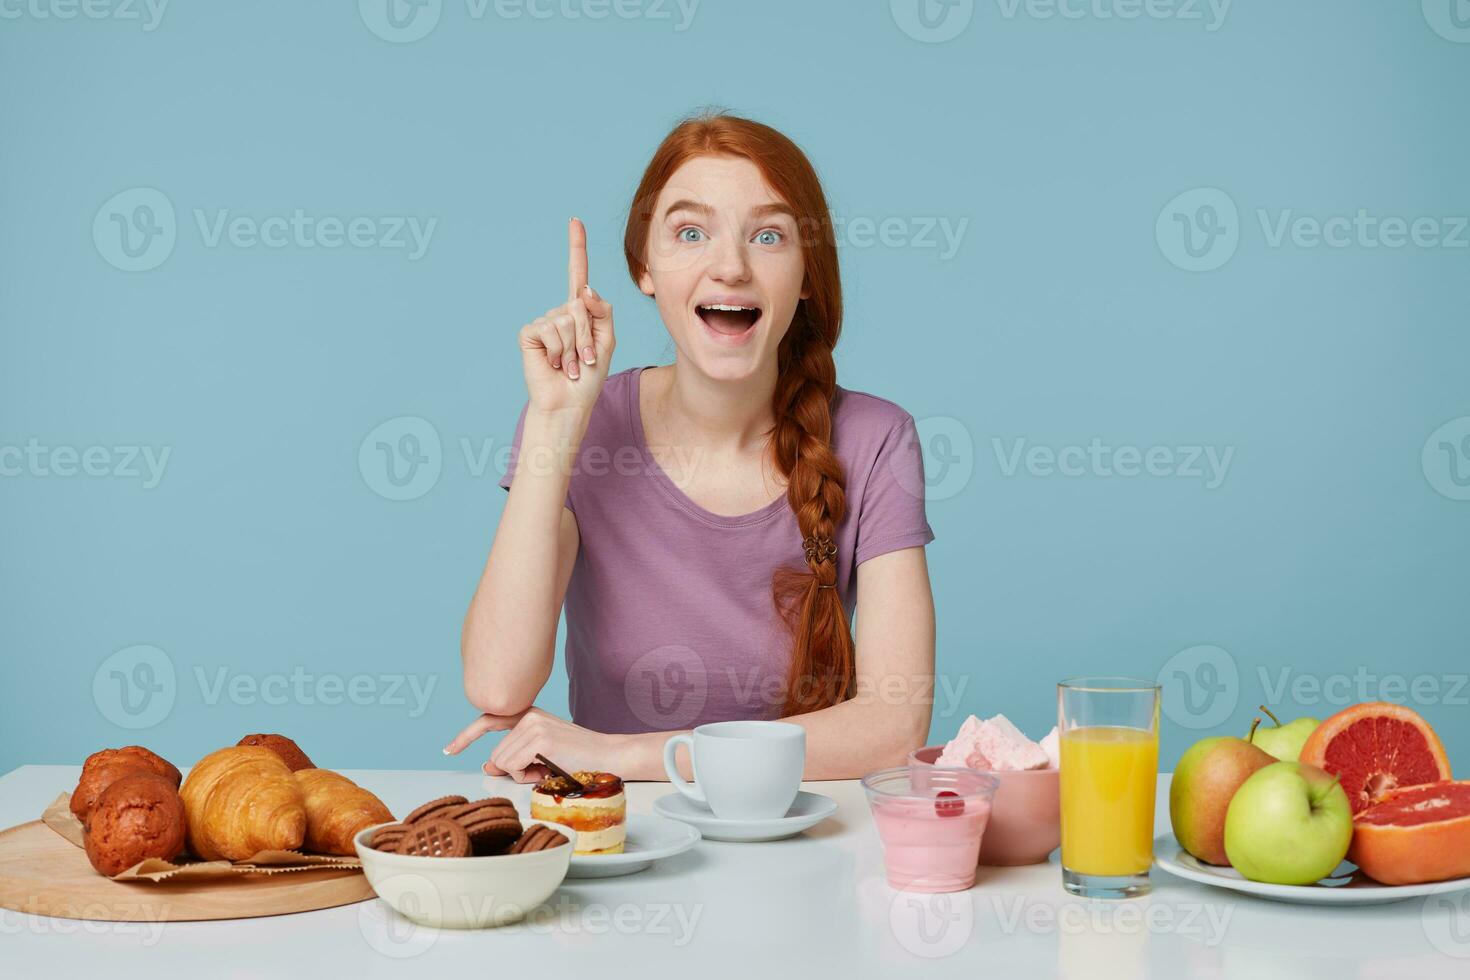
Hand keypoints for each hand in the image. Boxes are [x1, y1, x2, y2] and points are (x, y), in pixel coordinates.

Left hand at [444, 707, 627, 782]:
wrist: (610, 756)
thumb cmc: (580, 759)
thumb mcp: (542, 758)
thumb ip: (514, 758)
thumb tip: (487, 767)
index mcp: (529, 715)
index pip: (489, 720)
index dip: (466, 736)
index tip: (450, 749)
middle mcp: (528, 715)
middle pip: (496, 755)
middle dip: (515, 771)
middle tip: (544, 770)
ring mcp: (533, 725)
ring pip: (502, 763)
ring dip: (523, 775)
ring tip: (550, 769)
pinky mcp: (539, 738)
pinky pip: (513, 767)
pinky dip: (528, 777)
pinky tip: (549, 770)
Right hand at [518, 217, 616, 417]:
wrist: (569, 403)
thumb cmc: (589, 377)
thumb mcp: (607, 341)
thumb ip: (603, 311)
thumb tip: (584, 289)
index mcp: (579, 312)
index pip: (578, 274)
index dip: (577, 247)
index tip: (575, 220)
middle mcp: (560, 312)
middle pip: (581, 306)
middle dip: (588, 337)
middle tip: (585, 361)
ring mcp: (544, 321)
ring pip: (568, 319)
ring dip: (576, 348)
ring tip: (571, 366)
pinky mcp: (530, 332)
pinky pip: (551, 329)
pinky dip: (560, 351)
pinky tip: (556, 364)